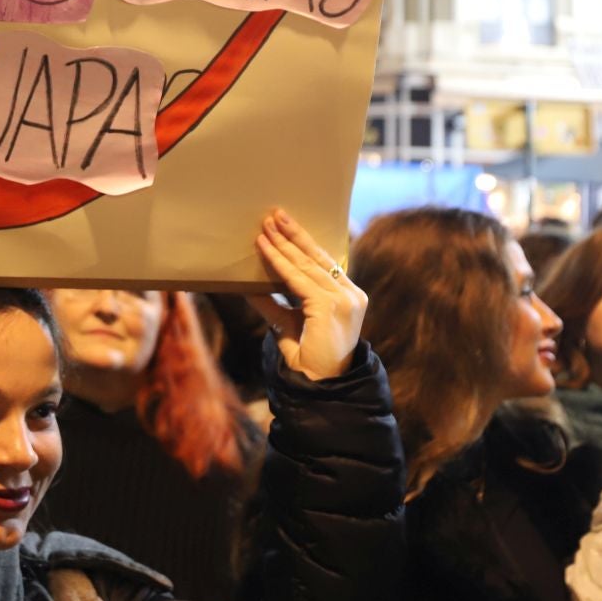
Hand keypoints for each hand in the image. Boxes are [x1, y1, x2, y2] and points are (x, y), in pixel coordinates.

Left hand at [250, 208, 366, 381]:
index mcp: (348, 296)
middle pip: (317, 258)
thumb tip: (250, 286)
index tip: (285, 225)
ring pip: (306, 265)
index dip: (304, 242)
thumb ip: (275, 303)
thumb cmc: (307, 357)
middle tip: (274, 214)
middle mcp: (351, 295)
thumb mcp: (288, 323)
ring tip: (265, 227)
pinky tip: (265, 250)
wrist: (319, 386)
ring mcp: (343, 300)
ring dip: (283, 244)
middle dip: (293, 235)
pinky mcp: (329, 306)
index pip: (324, 262)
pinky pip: (297, 279)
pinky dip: (278, 263)